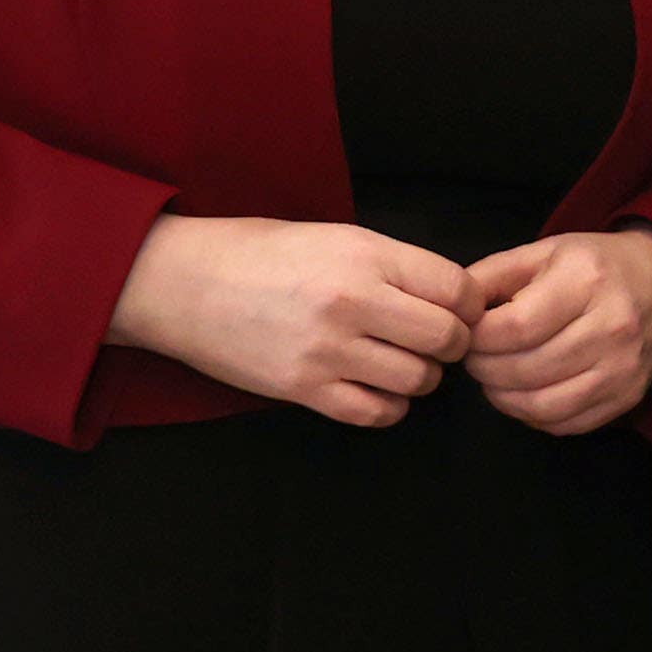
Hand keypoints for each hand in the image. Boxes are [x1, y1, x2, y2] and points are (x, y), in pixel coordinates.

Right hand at [102, 215, 477, 427]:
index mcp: (366, 256)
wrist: (182, 283)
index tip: (460, 310)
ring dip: (421, 377)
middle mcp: (352, 302)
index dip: (470, 304)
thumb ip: (394, 266)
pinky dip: (388, 406)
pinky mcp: (302, 389)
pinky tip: (376, 388)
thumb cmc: (261, 253)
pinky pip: (375, 413)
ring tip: (402, 362)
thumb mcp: (337, 238)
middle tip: (435, 341)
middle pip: (447, 338)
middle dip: (453, 344)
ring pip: (418, 381)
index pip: (457, 290)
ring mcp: (327, 350)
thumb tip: (452, 296)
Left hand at [460, 226, 651, 435]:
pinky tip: (525, 393)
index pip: (515, 328)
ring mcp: (624, 368)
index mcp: (586, 281)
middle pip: (525, 369)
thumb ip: (491, 276)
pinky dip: (533, 416)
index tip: (468, 335)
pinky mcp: (629, 397)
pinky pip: (565, 424)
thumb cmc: (595, 266)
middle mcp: (612, 326)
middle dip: (485, 369)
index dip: (477, 339)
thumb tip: (449, 310)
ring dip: (503, 398)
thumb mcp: (543, 252)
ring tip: (495, 378)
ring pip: (542, 405)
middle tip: (476, 358)